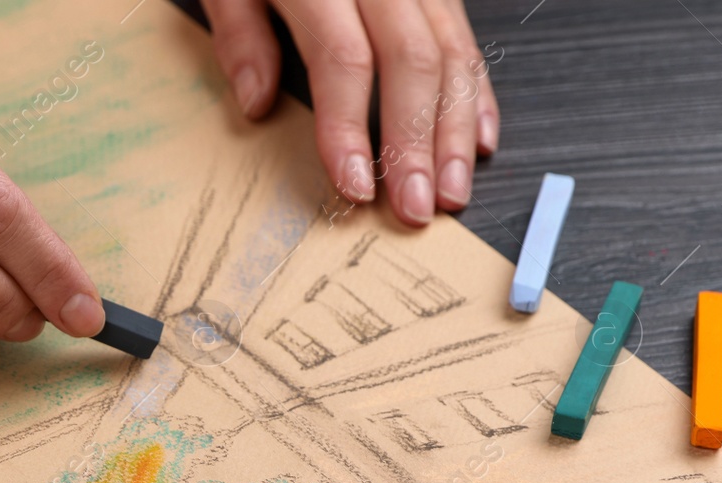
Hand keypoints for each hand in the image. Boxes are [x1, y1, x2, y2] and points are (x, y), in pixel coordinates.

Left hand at [202, 0, 498, 224]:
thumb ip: (240, 35)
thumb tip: (256, 105)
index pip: (343, 58)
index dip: (350, 127)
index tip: (354, 186)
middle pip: (411, 60)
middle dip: (415, 142)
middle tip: (414, 208)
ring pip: (451, 51)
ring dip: (456, 129)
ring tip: (450, 191)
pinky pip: (466, 34)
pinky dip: (478, 91)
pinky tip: (481, 139)